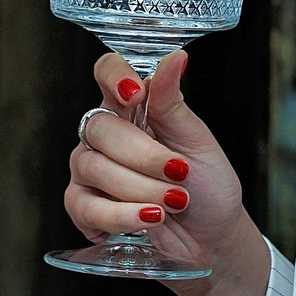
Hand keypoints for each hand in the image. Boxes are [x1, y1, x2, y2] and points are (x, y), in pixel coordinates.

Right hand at [64, 49, 253, 292]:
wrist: (213, 238)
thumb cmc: (208, 186)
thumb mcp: (197, 141)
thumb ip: (173, 102)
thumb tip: (177, 57)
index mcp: (132, 108)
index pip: (106, 73)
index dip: (113, 76)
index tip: (135, 92)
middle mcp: (105, 135)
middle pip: (101, 127)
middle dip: (144, 155)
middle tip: (180, 174)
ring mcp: (88, 170)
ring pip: (95, 168)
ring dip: (142, 188)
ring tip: (175, 201)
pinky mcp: (83, 208)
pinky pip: (87, 206)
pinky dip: (123, 215)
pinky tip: (151, 217)